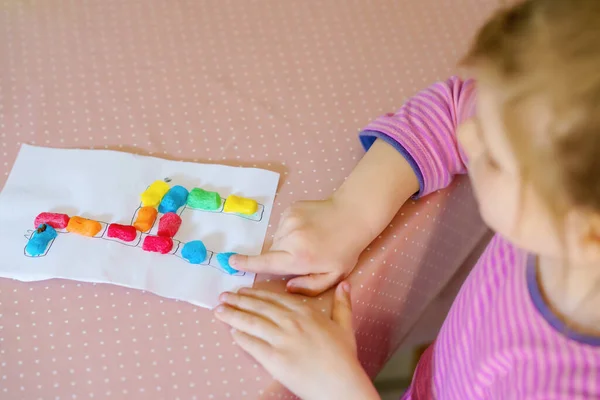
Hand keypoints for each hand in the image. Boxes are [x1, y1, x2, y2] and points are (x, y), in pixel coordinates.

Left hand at [213, 283, 379, 399]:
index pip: (274, 298)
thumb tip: (345, 284)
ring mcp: (281, 339)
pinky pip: (251, 344)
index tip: (243, 291)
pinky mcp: (273, 358)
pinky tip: (231, 332)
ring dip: (232, 315)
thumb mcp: (345, 326)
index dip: (256, 294)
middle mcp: (291, 321)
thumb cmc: (343, 357)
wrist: (340, 383)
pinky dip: (240, 337)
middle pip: (259, 307)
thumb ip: (342, 304)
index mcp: (305, 312)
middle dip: (238, 301)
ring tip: (219, 310)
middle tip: (224, 297)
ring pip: (251, 322)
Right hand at [230, 197, 366, 295]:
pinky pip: (283, 226)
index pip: (266, 263)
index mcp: (300, 258)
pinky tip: (308, 231)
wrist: (353, 214)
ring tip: (308, 243)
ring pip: (277, 239)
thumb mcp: (333, 275)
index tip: (230, 262)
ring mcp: (289, 221)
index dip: (247, 265)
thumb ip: (309, 286)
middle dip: (281, 258)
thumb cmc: (345, 249)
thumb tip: (287, 287)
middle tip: (302, 257)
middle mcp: (290, 238)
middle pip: (271, 253)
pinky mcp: (290, 209)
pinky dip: (291, 232)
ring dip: (286, 245)